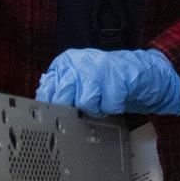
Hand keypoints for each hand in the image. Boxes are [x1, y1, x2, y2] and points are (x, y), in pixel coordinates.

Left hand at [35, 48, 179, 116]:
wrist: (138, 70)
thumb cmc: (105, 78)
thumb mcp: (78, 78)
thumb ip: (60, 87)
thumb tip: (42, 103)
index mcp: (65, 63)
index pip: (46, 89)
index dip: (49, 107)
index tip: (53, 118)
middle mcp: (78, 63)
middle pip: (62, 97)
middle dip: (72, 109)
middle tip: (82, 108)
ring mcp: (98, 70)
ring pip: (85, 103)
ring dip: (95, 109)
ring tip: (101, 103)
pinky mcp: (117, 79)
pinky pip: (107, 106)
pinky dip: (112, 108)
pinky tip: (114, 100)